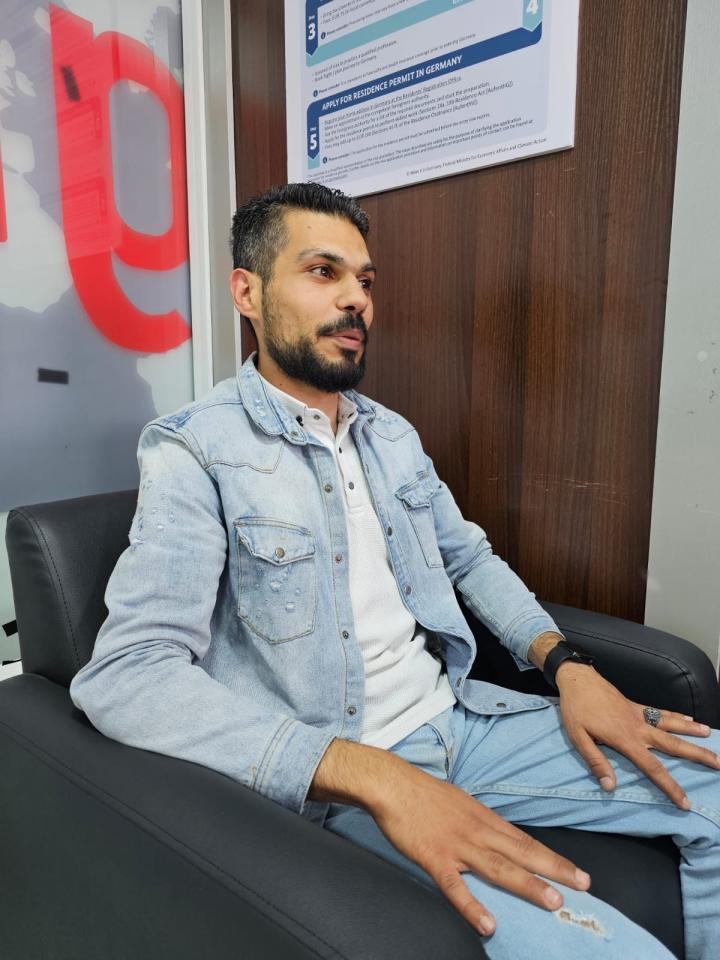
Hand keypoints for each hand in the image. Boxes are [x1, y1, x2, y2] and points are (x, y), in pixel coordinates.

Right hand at [368, 757, 590, 936]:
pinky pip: (456, 887)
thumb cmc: (423, 794)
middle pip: (522, 853)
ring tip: (552, 901)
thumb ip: (479, 822)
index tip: (577, 874)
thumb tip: (496, 836)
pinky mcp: (435, 858)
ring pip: (498, 868)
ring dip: (527, 884)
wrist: (393, 785)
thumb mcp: (460, 802)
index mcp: (485, 818)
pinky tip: (488, 924)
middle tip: (583, 885)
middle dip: (554, 870)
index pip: (526, 842)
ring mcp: (458, 846)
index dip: (553, 859)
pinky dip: (472, 906)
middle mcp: (478, 832)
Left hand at [556, 663, 719, 808]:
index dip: (670, 786)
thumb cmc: (575, 709)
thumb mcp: (578, 737)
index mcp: (625, 739)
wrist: (577, 678)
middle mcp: (637, 727)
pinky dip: (676, 716)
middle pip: (673, 744)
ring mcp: (638, 714)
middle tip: (718, 763)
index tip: (685, 802)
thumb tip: (610, 786)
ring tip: (711, 736)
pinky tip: (688, 718)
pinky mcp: (635, 705)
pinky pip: (660, 712)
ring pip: (671, 724)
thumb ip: (595, 762)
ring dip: (692, 731)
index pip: (652, 768)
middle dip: (697, 755)